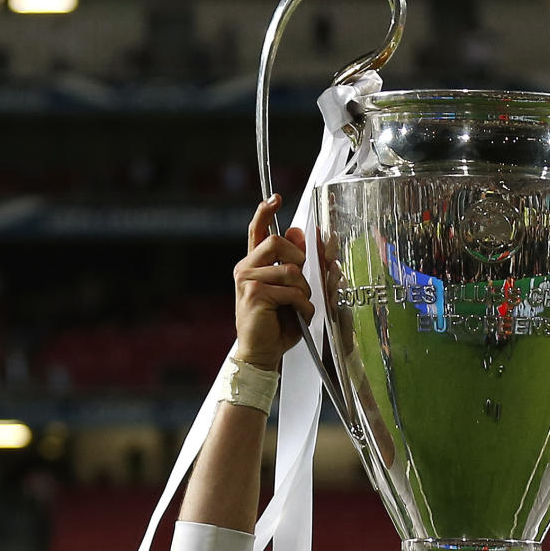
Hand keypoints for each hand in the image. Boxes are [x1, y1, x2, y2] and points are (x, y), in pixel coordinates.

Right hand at [233, 194, 314, 370]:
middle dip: (298, 258)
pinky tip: (300, 316)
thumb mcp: (289, 289)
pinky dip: (303, 306)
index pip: (257, 230)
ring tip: (301, 306)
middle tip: (301, 281)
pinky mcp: (255, 295)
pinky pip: (291, 291)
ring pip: (289, 269)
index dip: (266, 211)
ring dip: (304, 290)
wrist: (261, 353)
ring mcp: (247, 281)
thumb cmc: (275, 324)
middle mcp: (245, 268)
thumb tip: (298, 231)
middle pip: (276, 242)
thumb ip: (292, 261)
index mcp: (252, 264)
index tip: (276, 198)